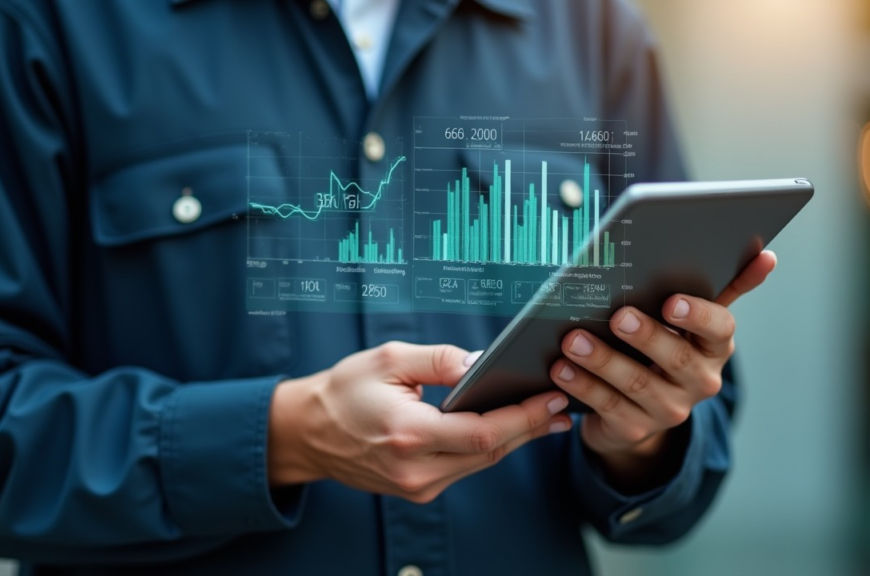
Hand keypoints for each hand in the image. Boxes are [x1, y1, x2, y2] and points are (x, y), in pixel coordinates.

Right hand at [268, 342, 572, 502]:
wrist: (307, 432)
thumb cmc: (343, 391)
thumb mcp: (389, 359)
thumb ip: (441, 361)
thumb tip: (484, 362)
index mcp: (408, 434)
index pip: (482, 432)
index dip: (523, 417)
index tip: (551, 399)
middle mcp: (415, 469)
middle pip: (490, 452)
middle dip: (530, 428)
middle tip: (562, 405)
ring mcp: (417, 485)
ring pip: (481, 463)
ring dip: (515, 440)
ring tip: (545, 416)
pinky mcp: (417, 489)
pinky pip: (464, 468)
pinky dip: (489, 448)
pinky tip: (507, 430)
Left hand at [550, 251, 777, 489]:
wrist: (639, 411)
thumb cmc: (664, 349)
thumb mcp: (691, 322)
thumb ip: (723, 287)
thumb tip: (765, 254)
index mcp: (714, 348)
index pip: (720, 330)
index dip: (698, 316)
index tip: (673, 301)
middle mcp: (699, 382)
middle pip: (675, 358)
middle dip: (646, 336)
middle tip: (618, 316)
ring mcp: (668, 409)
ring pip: (635, 382)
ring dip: (602, 360)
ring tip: (572, 340)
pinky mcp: (634, 428)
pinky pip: (606, 405)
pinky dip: (582, 386)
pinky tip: (561, 369)